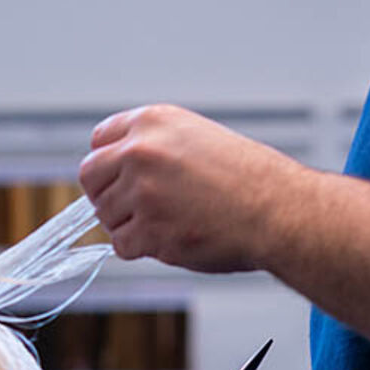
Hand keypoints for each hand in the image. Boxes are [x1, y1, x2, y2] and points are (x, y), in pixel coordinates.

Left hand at [78, 104, 306, 271]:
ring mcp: (142, 191)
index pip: (99, 141)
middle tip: (139, 207)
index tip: (122, 178)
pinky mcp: (149, 229)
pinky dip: (143, 248)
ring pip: (105, 214)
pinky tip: (173, 238)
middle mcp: (141, 151)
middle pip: (90, 177)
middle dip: (108, 195)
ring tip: (170, 222)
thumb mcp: (196, 138)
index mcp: (152, 122)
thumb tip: (114, 168)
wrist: (279, 210)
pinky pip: (122, 244)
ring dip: (129, 224)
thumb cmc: (247, 179)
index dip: (110, 164)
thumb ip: (153, 146)